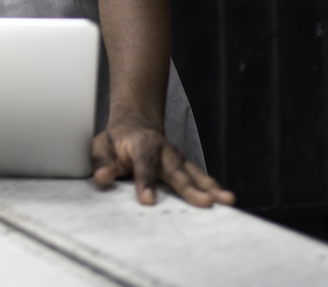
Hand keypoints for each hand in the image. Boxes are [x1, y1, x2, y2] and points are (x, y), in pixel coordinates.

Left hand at [91, 118, 234, 206]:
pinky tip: (225, 201)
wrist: (136, 124)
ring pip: (194, 174)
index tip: (147, 200)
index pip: (144, 164)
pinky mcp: (185, 167)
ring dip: (210, 188)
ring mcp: (178, 159)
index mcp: (142, 144)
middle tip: (203, 203)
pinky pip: (201, 178)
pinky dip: (214, 189)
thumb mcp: (101, 145)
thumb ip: (102, 161)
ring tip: (225, 201)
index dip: (145, 182)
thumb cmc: (117, 140)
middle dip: (190, 188)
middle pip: (177, 171)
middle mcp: (165, 151)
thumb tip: (103, 176)